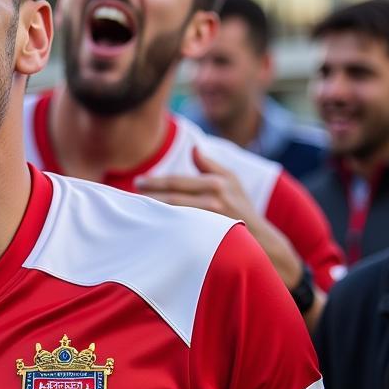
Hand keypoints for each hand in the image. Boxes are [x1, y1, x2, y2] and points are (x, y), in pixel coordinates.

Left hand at [135, 146, 258, 224]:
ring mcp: (210, 219)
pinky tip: (150, 226)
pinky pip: (179, 230)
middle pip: (171, 198)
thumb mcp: (231, 180)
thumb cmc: (241, 206)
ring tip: (134, 211)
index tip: (138, 183)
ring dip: (152, 213)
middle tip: (128, 198)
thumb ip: (209, 165)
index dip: (155, 182)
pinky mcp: (207, 236)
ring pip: (173, 214)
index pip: (176, 182)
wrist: (259, 239)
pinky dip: (163, 226)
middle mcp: (212, 200)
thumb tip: (193, 149)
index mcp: (215, 183)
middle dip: (148, 197)